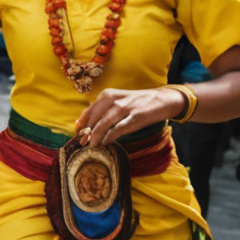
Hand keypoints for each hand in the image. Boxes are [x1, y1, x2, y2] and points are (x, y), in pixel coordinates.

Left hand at [71, 87, 188, 146]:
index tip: (76, 134)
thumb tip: (81, 124)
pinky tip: (105, 142)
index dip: (81, 124)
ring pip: (103, 124)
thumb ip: (101, 109)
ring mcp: (125, 108)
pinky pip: (118, 129)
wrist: (162, 99)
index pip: (89, 111)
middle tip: (83, 143)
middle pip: (94, 119)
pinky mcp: (136, 117)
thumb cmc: (137, 102)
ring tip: (92, 145)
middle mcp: (114, 100)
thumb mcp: (117, 100)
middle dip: (87, 133)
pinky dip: (110, 137)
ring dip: (96, 137)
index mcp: (107, 95)